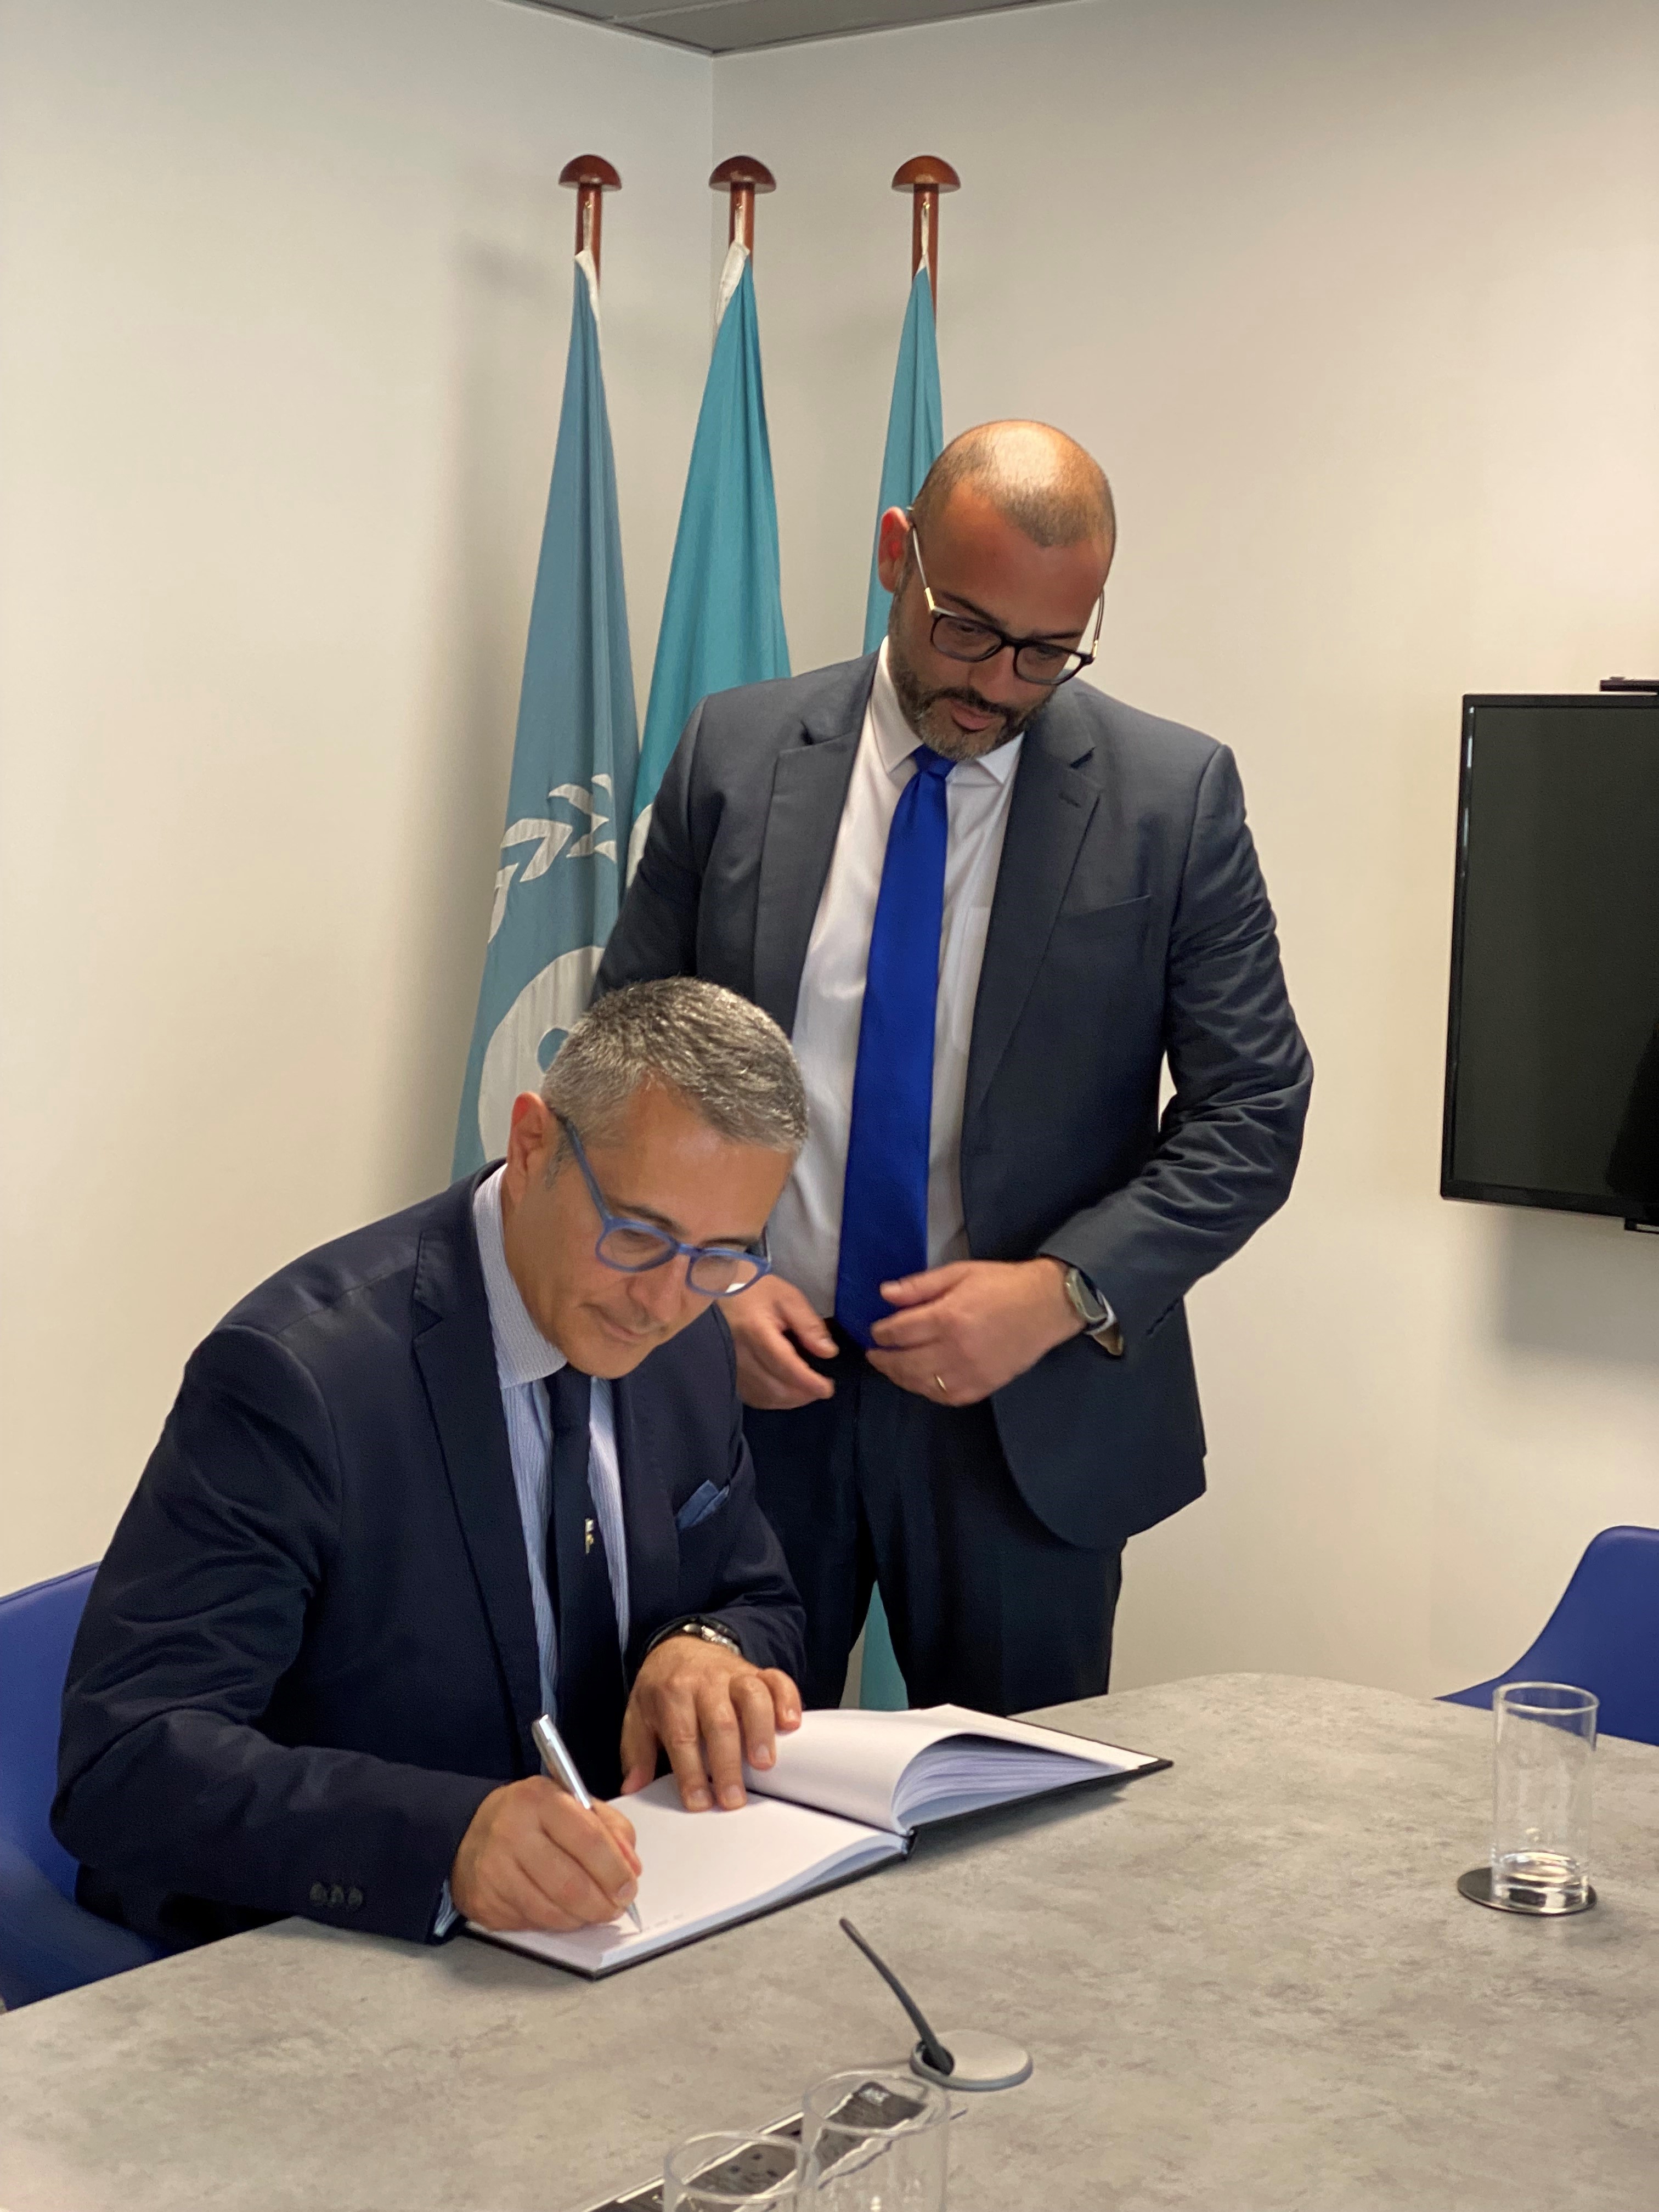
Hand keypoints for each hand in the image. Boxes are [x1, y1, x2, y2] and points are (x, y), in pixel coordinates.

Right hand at [450, 1777, 640, 1932]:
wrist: (470, 1832)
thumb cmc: (530, 1817)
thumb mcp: (571, 1803)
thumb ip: (609, 1828)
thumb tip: (631, 1867)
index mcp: (539, 1800)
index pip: (588, 1839)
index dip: (615, 1869)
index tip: (629, 1885)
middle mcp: (512, 1833)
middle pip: (570, 1884)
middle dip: (602, 1903)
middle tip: (616, 1906)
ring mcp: (494, 1870)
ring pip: (552, 1912)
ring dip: (582, 1918)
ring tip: (594, 1910)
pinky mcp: (484, 1901)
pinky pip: (532, 1923)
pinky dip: (556, 1923)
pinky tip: (563, 1911)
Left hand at [619, 1634, 801, 1810]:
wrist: (679, 1646)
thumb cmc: (661, 1690)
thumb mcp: (637, 1716)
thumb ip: (636, 1753)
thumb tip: (632, 1788)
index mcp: (671, 1694)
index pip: (681, 1737)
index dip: (690, 1772)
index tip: (699, 1802)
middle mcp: (703, 1682)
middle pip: (719, 1722)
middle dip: (727, 1763)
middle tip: (733, 1799)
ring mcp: (733, 1674)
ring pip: (752, 1697)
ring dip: (760, 1730)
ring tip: (765, 1764)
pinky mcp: (756, 1671)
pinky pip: (777, 1679)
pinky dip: (787, 1699)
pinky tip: (791, 1724)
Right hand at [724, 1274, 836, 1409]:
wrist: (716, 1292)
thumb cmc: (755, 1292)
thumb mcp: (788, 1298)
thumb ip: (809, 1325)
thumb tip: (828, 1352)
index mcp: (756, 1331)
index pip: (785, 1365)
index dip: (808, 1382)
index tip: (827, 1389)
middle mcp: (739, 1354)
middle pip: (775, 1387)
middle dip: (803, 1395)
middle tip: (821, 1389)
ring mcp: (731, 1367)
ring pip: (764, 1397)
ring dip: (790, 1400)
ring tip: (807, 1391)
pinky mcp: (728, 1374)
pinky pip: (752, 1397)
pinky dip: (773, 1400)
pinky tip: (786, 1393)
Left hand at [866, 1257, 1081, 1404]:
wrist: (1047, 1305)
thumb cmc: (1002, 1284)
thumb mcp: (959, 1272)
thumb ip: (920, 1285)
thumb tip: (884, 1294)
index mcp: (948, 1317)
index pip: (899, 1332)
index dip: (880, 1333)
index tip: (875, 1331)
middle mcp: (956, 1349)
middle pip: (904, 1363)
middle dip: (883, 1359)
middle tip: (874, 1353)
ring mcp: (970, 1373)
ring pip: (921, 1384)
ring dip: (900, 1377)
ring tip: (892, 1367)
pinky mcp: (983, 1387)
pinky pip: (945, 1397)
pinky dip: (926, 1390)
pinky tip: (920, 1381)